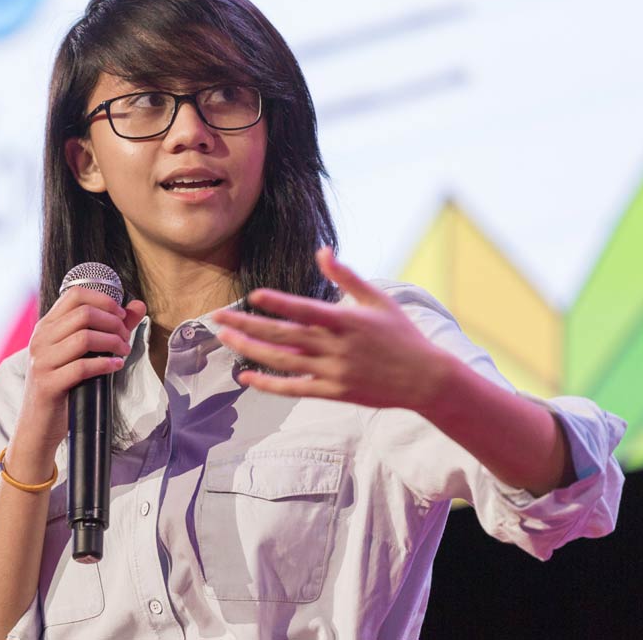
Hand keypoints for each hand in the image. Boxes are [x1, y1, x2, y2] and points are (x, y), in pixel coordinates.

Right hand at [15, 287, 146, 453]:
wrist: (39, 425)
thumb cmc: (64, 386)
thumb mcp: (82, 353)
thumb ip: (110, 327)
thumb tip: (139, 306)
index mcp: (47, 327)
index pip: (75, 294)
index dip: (104, 300)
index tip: (121, 315)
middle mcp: (41, 339)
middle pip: (84, 314)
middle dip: (113, 323)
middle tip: (126, 337)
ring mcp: (42, 361)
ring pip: (84, 337)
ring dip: (112, 342)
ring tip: (124, 351)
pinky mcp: (48, 383)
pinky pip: (82, 367)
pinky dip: (105, 364)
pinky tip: (116, 366)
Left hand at [211, 247, 452, 411]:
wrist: (425, 379)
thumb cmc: (401, 334)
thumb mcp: (378, 299)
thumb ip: (346, 276)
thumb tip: (322, 250)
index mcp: (346, 321)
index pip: (305, 310)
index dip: (279, 303)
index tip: (253, 295)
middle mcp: (336, 347)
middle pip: (283, 336)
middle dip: (247, 326)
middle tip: (216, 318)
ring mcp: (333, 372)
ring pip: (282, 361)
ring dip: (250, 350)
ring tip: (225, 339)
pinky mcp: (333, 393)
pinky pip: (294, 388)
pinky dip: (268, 384)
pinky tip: (245, 376)